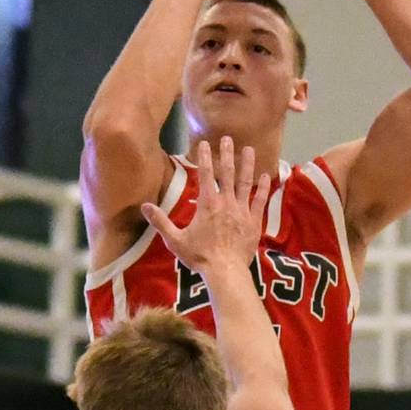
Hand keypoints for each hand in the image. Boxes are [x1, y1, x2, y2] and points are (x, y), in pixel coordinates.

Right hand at [142, 138, 270, 274]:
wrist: (225, 271)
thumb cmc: (199, 256)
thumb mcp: (175, 240)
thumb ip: (160, 221)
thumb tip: (144, 206)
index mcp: (207, 204)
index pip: (205, 174)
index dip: (204, 157)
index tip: (204, 143)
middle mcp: (225, 202)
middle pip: (226, 173)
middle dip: (226, 154)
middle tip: (227, 138)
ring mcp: (242, 210)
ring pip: (245, 182)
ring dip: (246, 165)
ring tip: (249, 149)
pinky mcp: (254, 221)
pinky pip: (259, 201)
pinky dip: (263, 188)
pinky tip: (266, 176)